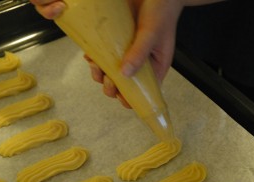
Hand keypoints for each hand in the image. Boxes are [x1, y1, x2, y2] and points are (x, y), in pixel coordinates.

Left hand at [30, 0, 183, 107]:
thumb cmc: (162, 11)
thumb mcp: (152, 33)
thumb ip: (140, 53)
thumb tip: (125, 74)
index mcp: (154, 66)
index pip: (144, 90)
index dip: (132, 98)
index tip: (121, 98)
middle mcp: (139, 62)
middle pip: (124, 84)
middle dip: (112, 87)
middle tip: (108, 80)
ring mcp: (126, 52)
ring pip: (110, 72)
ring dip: (100, 74)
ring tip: (96, 67)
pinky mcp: (115, 41)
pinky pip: (102, 55)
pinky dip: (94, 58)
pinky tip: (91, 56)